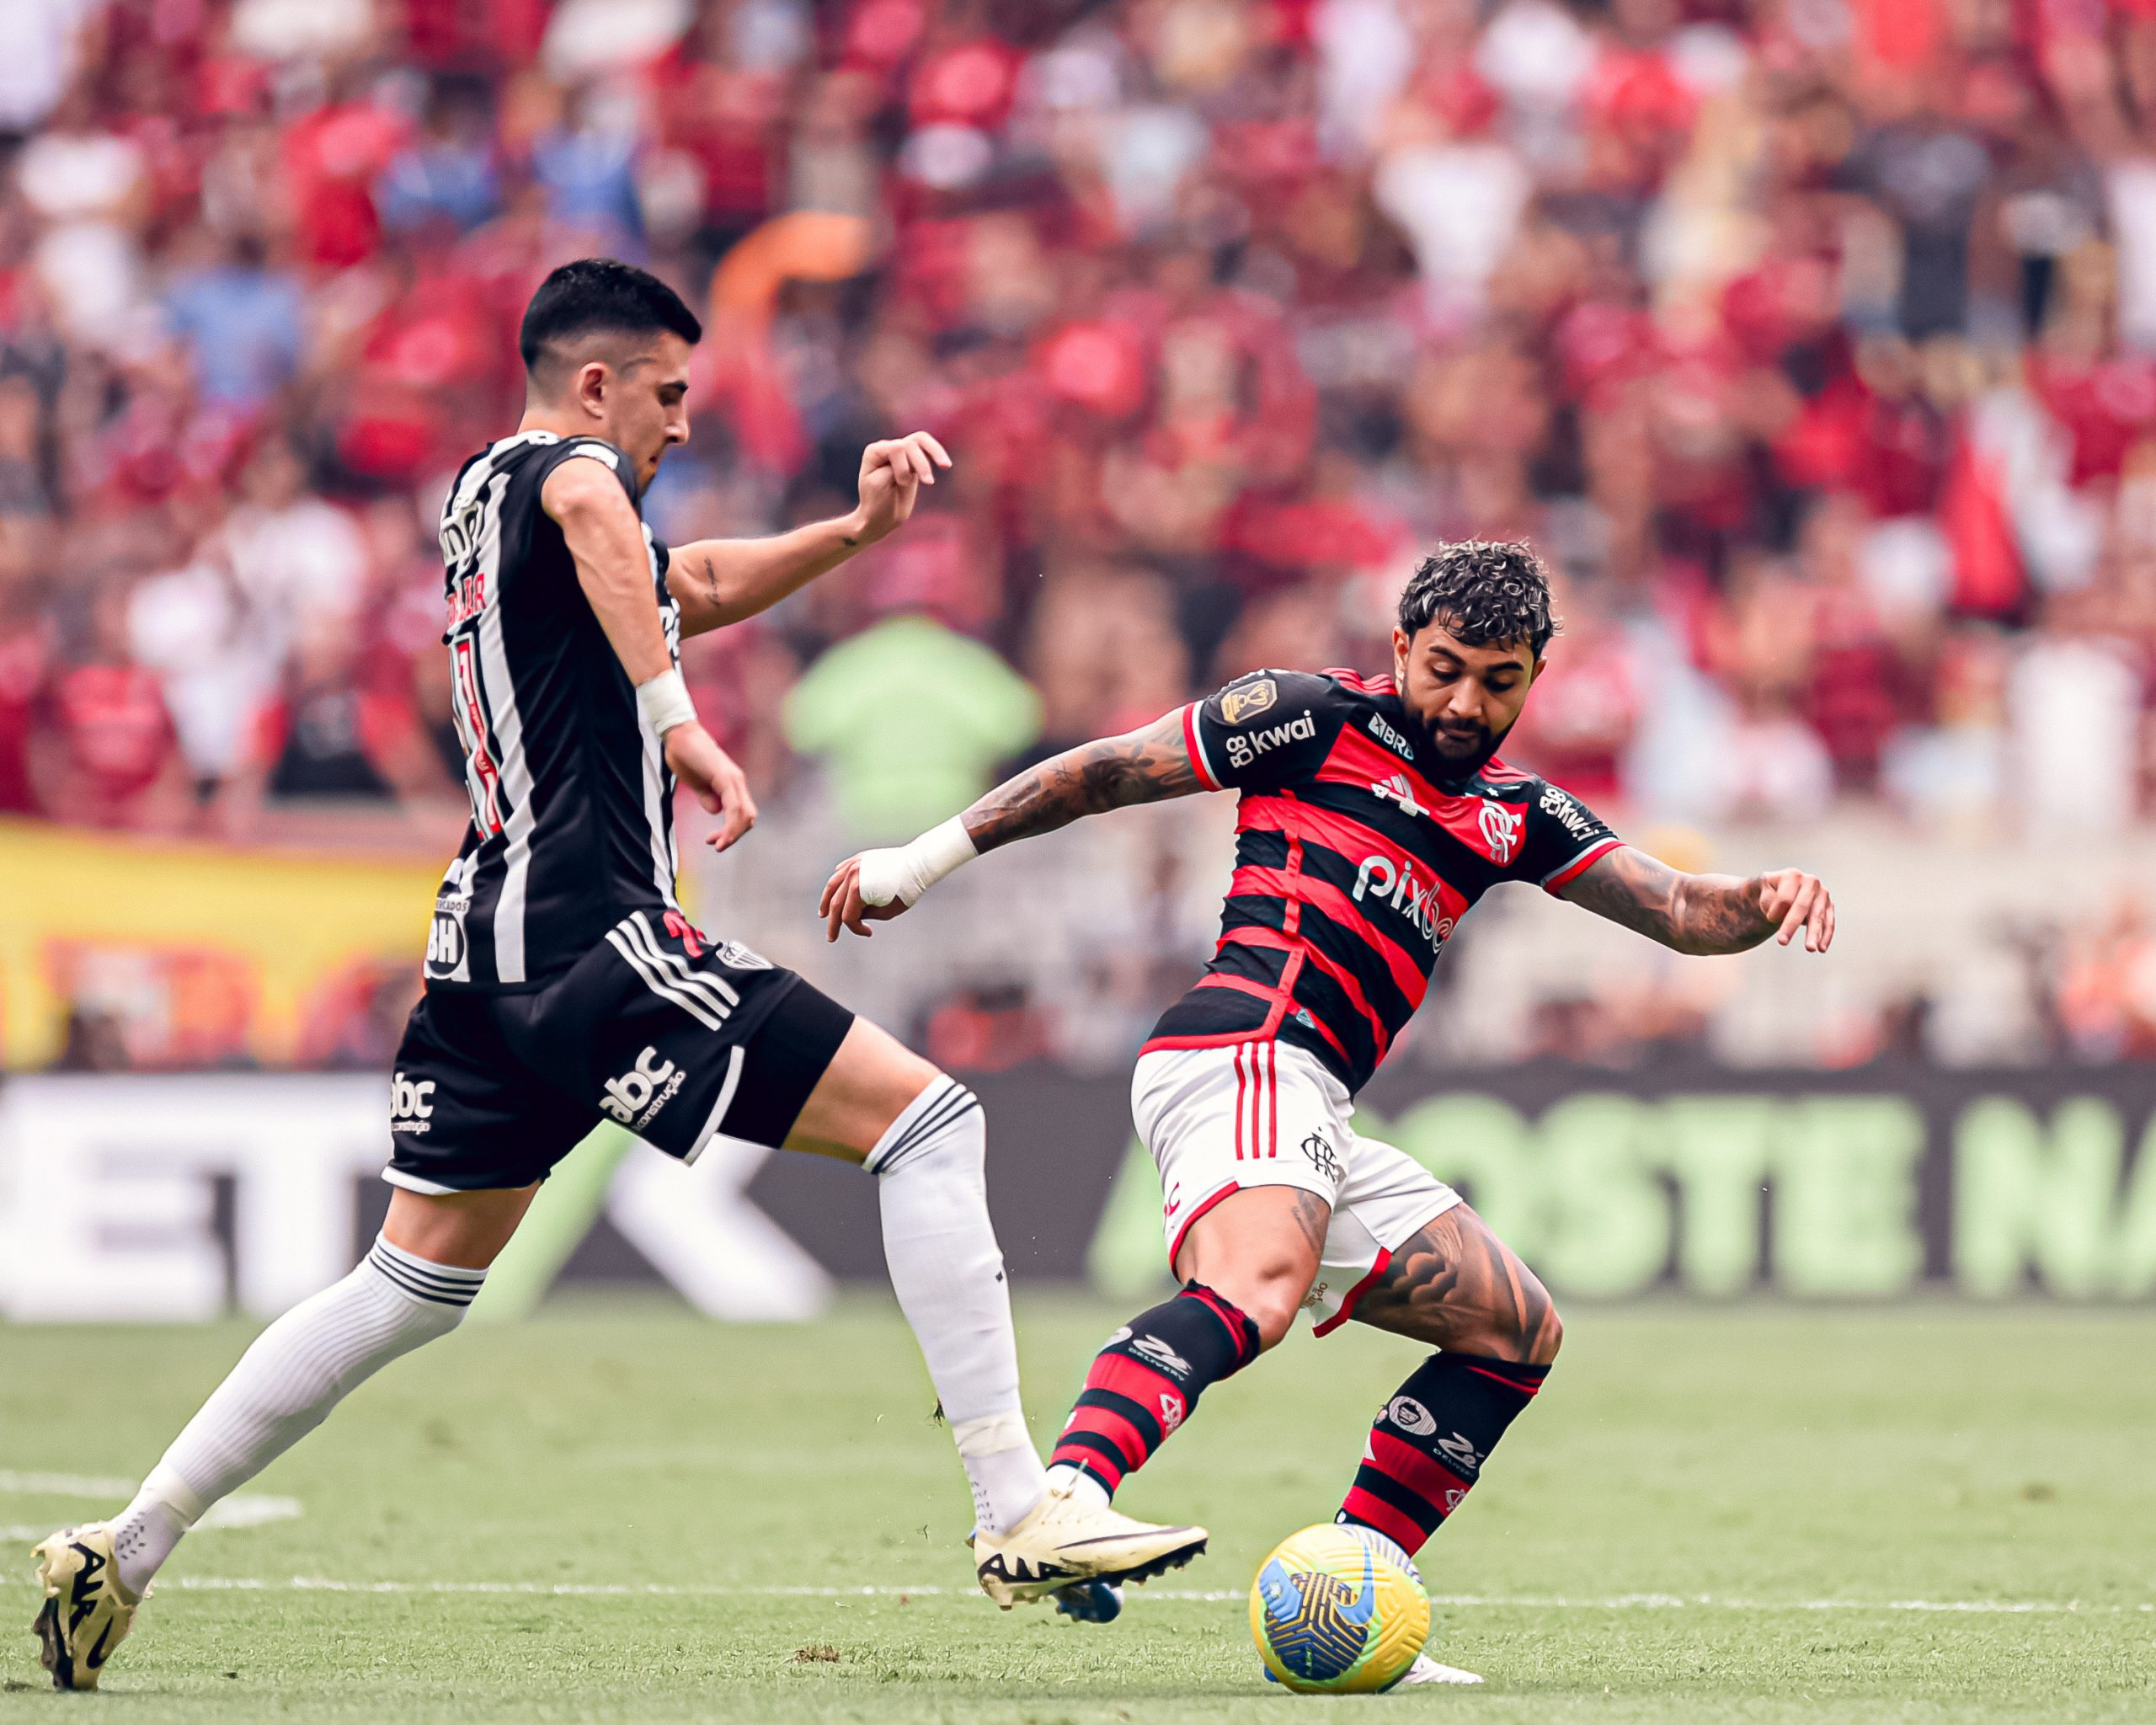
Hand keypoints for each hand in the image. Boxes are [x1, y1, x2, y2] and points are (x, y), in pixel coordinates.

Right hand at [663, 721, 756, 851]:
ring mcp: (733, 778)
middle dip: (735, 835)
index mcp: (732, 784)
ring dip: (733, 833)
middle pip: (748, 816)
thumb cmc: (685, 757)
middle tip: (717, 845)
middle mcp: (737, 781)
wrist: (678, 734)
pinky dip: (730, 823)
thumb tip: (715, 811)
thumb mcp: (697, 784)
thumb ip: (708, 797)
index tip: (714, 841)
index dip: (733, 831)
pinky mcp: (725, 776)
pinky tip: (720, 835)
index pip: (743, 814)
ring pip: (744, 814)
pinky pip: (734, 805)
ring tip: (717, 845)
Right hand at [819, 854, 912, 940]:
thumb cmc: (905, 891)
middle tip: (832, 937)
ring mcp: (853, 865)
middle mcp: (851, 875)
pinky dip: (836, 883)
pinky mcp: (858, 859)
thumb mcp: (887, 911)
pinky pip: (840, 871)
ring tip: (823, 914)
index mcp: (858, 890)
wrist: (917, 865)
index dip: (856, 928)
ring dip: (826, 901)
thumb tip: (855, 916)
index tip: (869, 932)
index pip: (848, 916)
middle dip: (833, 923)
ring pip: (832, 885)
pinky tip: (834, 892)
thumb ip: (867, 915)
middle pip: (836, 903)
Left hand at [848, 431, 951, 545]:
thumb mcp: (879, 484)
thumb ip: (894, 465)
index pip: (896, 448)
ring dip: (935, 452)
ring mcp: (901, 453)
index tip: (902, 483)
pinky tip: (946, 465)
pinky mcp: (913, 461)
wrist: (880, 519)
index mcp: (875, 452)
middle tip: (929, 483)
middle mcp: (887, 448)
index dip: (903, 466)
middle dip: (921, 463)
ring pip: (921, 441)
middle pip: (910, 444)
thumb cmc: (876, 503)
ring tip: (945, 466)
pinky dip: (938, 454)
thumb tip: (910, 452)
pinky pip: (928, 449)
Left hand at [1754, 869, 1833, 951]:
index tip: (1769, 919)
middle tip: (1782, 942)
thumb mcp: (1763, 893)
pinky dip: (1826, 936)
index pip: (1785, 898)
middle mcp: (1810, 882)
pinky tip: (1822, 948)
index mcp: (1792, 875)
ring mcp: (1822, 894)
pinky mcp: (1829, 906)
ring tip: (1810, 949)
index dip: (1775, 912)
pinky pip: (1829, 923)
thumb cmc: (1770, 893)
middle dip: (1792, 925)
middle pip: (1802, 906)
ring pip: (1817, 916)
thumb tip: (1777, 916)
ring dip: (1814, 934)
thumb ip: (1769, 901)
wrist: (1781, 890)